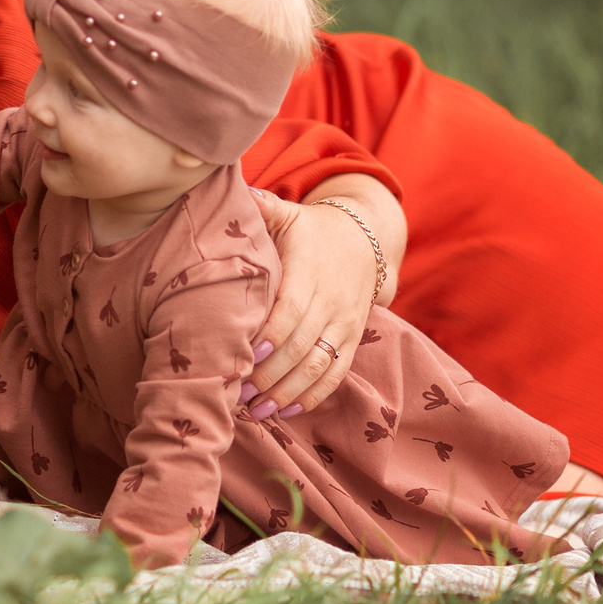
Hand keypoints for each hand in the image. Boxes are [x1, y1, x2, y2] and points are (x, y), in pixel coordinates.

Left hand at [242, 183, 400, 418]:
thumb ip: (264, 207)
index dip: (273, 332)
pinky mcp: (351, 340)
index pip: (292, 307)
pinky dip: (313, 396)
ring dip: (287, 392)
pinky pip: (336, 373)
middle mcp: (331, 301)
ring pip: (318, 365)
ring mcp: (344, 324)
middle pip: (301, 345)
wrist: (365, 242)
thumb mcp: (290, 214)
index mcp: (310, 271)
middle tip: (238, 394)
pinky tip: (287, 412)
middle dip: (270, 373)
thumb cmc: (311, 230)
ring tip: (256, 411)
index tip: (250, 351)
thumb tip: (240, 191)